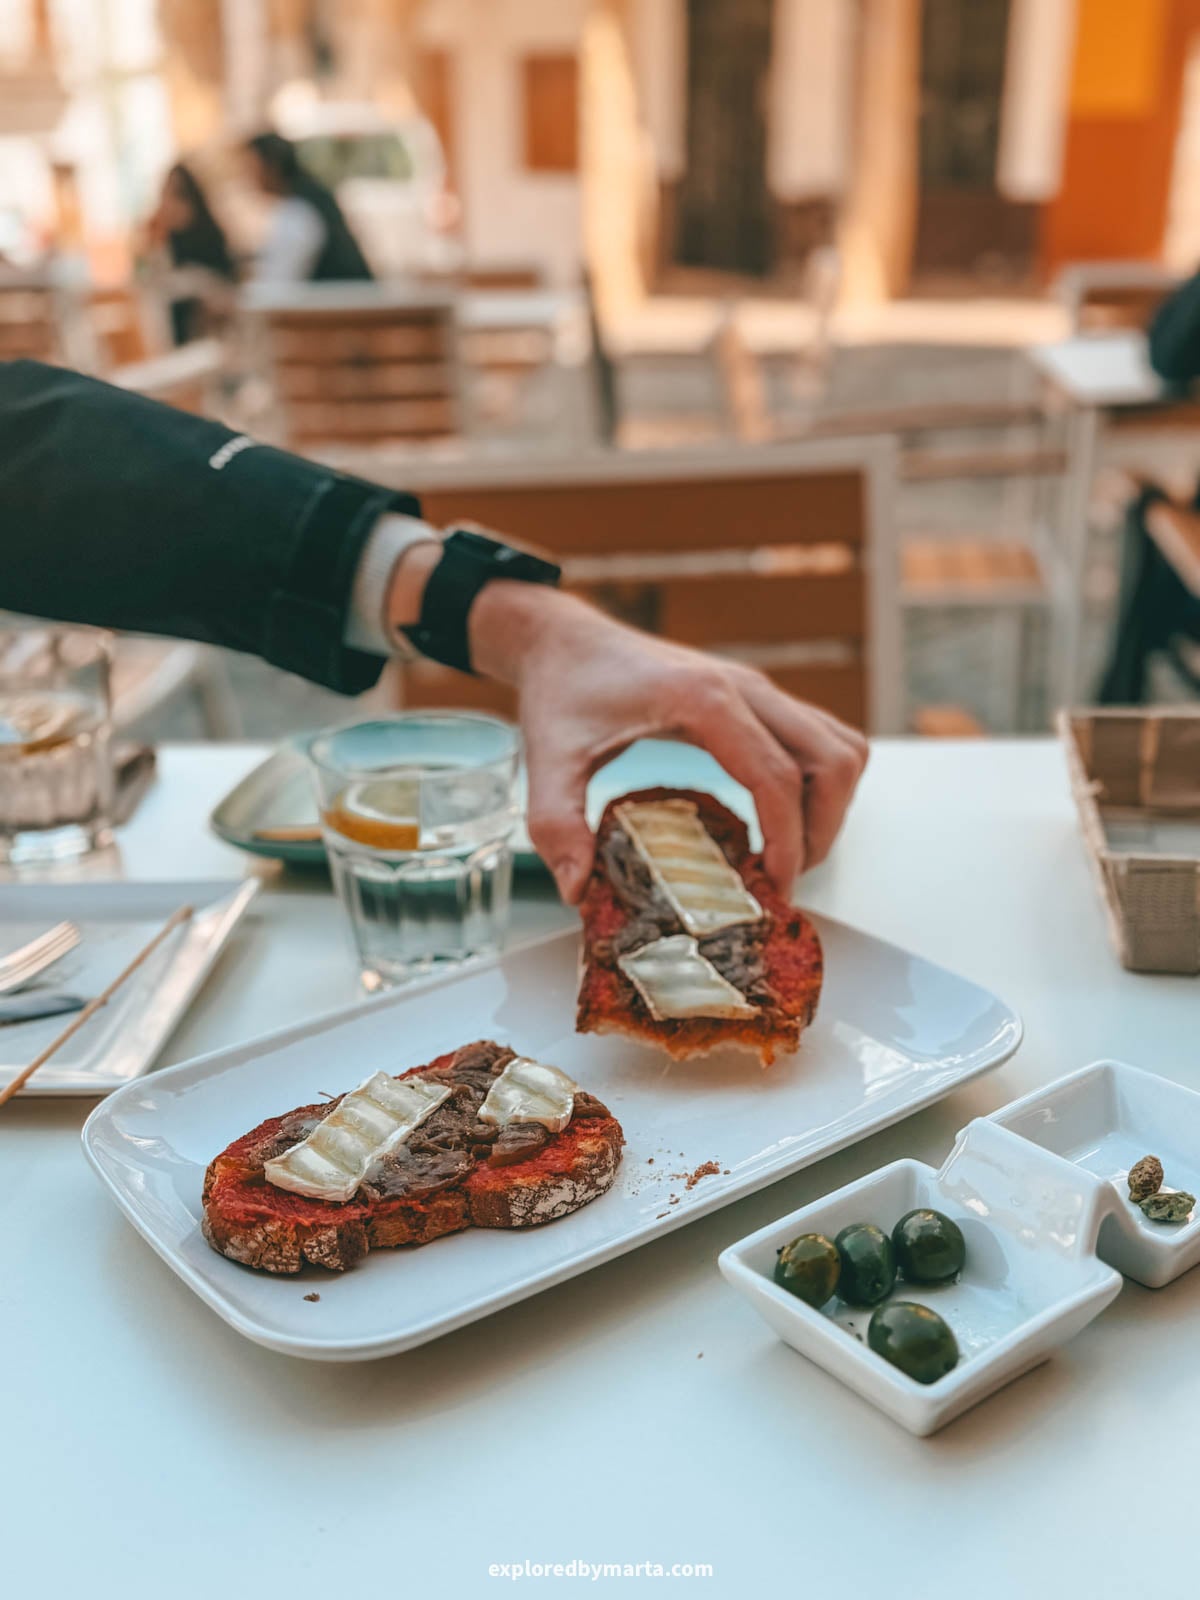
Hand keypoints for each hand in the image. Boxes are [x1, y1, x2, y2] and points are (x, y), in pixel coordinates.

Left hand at [471, 587, 868, 904]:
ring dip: (829, 805)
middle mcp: (745, 688)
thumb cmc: (561, 689)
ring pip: (839, 747)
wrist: (564, 640)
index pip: (779, 777)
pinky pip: (820, 739)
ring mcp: (757, 690)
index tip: (777, 888)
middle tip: (783, 878)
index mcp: (704, 699)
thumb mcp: (547, 759)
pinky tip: (777, 818)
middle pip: (833, 761)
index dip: (789, 841)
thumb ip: (556, 823)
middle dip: (821, 829)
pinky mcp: (756, 698)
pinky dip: (819, 783)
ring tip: (788, 853)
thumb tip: (580, 888)